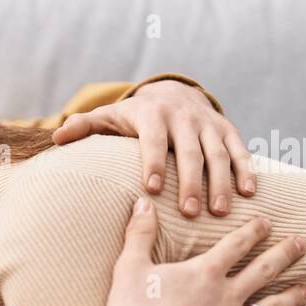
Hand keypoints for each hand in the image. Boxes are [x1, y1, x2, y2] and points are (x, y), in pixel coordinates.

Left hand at [51, 79, 254, 218]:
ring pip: (218, 154)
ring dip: (221, 182)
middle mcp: (183, 117)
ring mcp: (208, 124)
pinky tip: (250, 193)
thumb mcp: (108, 117)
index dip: (154, 162)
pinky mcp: (227, 130)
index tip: (153, 188)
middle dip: (191, 182)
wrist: (173, 93)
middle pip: (190, 152)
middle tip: (190, 211)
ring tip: (219, 211)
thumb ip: (83, 127)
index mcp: (152, 115)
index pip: (154, 140)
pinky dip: (246, 170)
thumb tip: (56, 137)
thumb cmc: (133, 117)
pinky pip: (239, 150)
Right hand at [104, 196, 305, 305]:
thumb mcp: (129, 269)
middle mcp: (226, 297)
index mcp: (204, 273)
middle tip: (302, 244)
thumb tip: (142, 203)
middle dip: (286, 254)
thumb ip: (139, 234)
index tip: (267, 223)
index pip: (236, 244)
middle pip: (265, 270)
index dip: (254, 231)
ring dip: (292, 297)